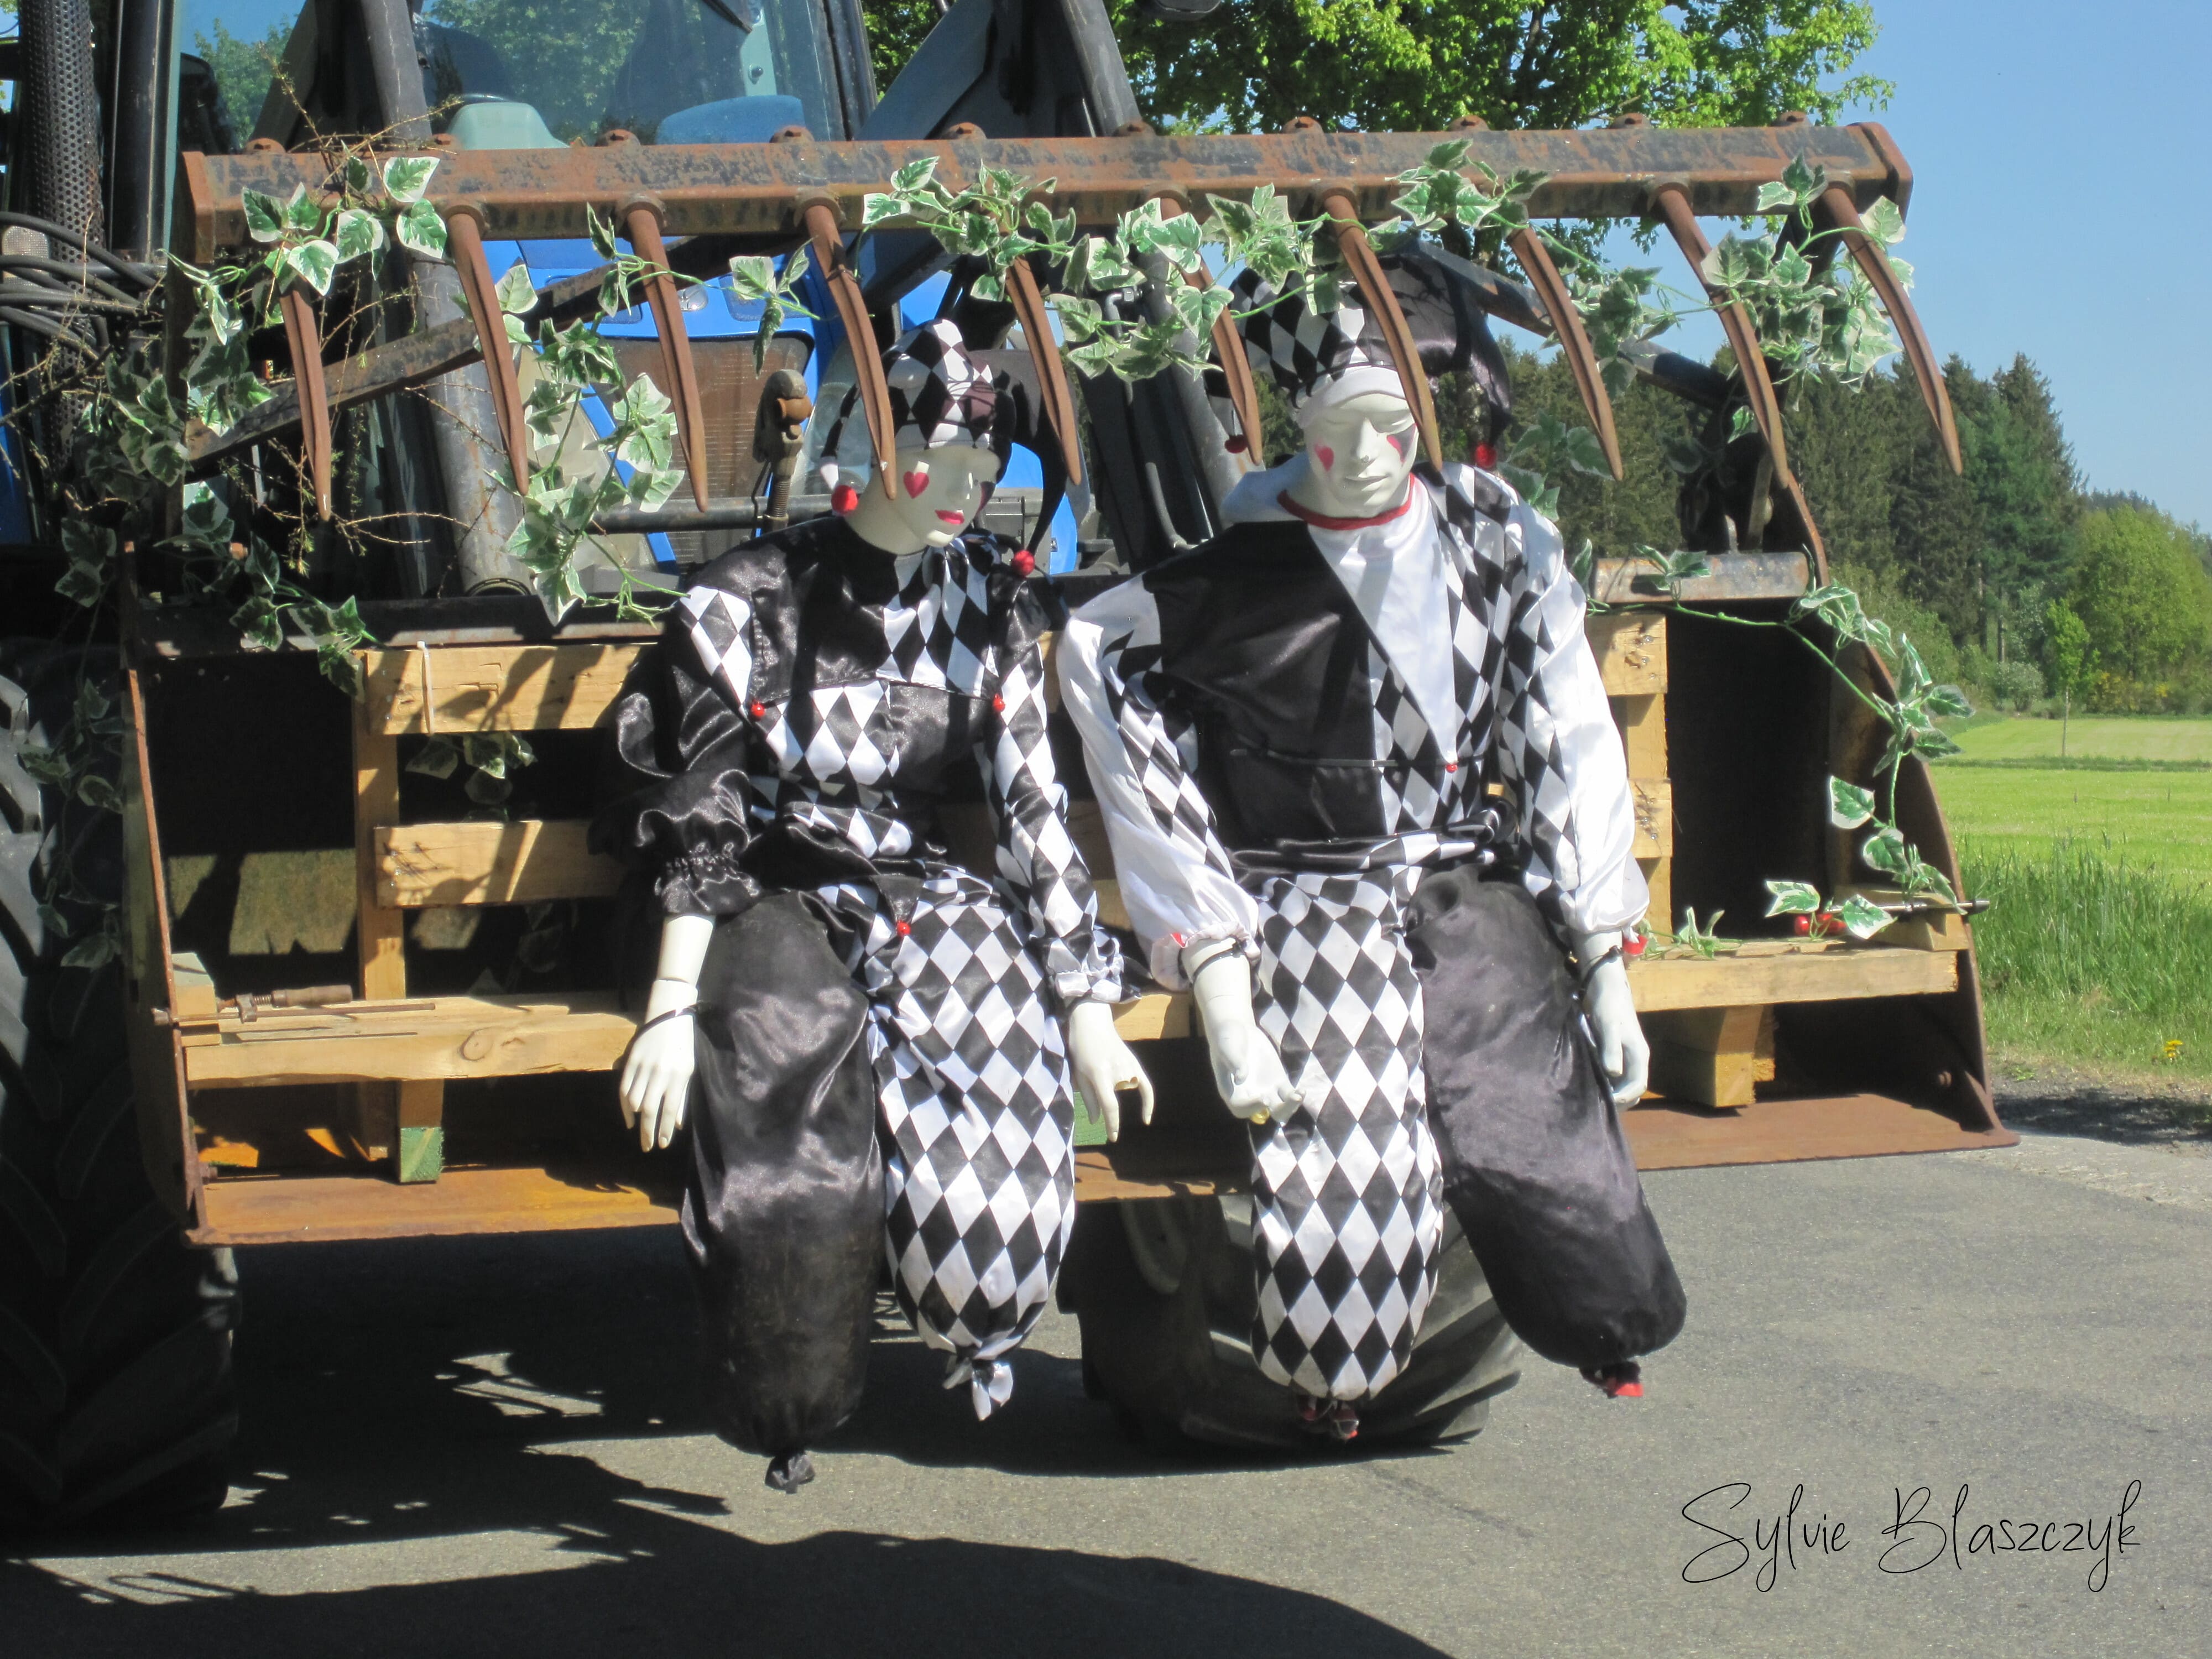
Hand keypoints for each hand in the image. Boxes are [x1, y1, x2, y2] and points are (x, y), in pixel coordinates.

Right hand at [620, 976, 697, 1150]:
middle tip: (647, 1147)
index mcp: (678, 1075)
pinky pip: (624, 1089)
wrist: (669, 1016)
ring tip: (641, 1132)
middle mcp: (660, 1072)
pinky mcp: (631, 1061)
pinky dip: (625, 1106)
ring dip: (637, 1121)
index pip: (670, 1109)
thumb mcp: (688, 1071)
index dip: (664, 1129)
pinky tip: (630, 1117)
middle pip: (650, 1109)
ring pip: (634, 1101)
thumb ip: (681, 1098)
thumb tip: (676, 1125)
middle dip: (648, 1132)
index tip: (662, 1144)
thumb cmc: (683, 1046)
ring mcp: (643, 1067)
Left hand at [1066, 998, 1154, 1141]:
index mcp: (1100, 1074)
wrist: (1092, 1023)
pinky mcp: (1135, 1063)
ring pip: (1124, 1090)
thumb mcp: (1078, 1073)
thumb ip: (1088, 1098)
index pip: (1110, 1105)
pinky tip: (1145, 1118)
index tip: (1113, 1138)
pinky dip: (1148, 1102)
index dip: (1112, 1124)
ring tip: (1101, 1068)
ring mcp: (1129, 1066)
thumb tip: (1097, 1121)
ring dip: (1113, 1087)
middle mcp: (1118, 1071)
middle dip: (1102, 1094)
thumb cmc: (1080, 1048)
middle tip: (1090, 1075)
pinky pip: (1146, 1086)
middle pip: (1113, 1097)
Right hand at [1185, 948, 1301, 1123]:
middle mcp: (1247, 1090)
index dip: (1251, 1105)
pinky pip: (1286, 1093)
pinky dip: (1294, 1094)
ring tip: (1297, 1095)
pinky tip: (1302, 1088)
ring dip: (1287, 1104)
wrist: (1236, 1022)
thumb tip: (1239, 1072)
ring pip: (1276, 1106)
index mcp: (1229, 1086)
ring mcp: (1263, 1086)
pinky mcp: (1277, 1079)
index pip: (1240, 1106)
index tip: (1263, 1097)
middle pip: (1260, 1111)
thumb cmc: (1226, 1031)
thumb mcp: (1228, 1039)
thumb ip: (1232, 1055)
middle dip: (1275, 1109)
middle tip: (1288, 1098)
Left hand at [1577, 939, 1648, 1108]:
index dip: (1624, 1098)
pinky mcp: (1618, 1053)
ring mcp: (1629, 1057)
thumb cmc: (1608, 1005)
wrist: (1607, 988)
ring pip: (1625, 1084)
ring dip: (1613, 1094)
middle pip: (1633, 1089)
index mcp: (1639, 1054)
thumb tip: (1613, 1074)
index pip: (1638, 1085)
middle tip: (1597, 1109)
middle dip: (1619, 1101)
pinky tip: (1593, 1087)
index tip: (1607, 1104)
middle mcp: (1637, 1058)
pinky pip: (1617, 1076)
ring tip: (1594, 1101)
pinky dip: (1608, 1085)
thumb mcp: (1608, 1026)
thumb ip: (1611, 1049)